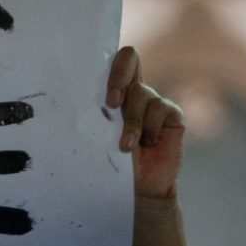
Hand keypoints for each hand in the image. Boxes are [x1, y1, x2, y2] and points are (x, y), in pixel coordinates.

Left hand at [105, 46, 183, 200]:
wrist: (139, 188)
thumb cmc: (113, 162)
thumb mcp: (99, 137)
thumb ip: (95, 116)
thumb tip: (73, 102)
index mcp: (114, 91)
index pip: (111, 59)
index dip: (108, 63)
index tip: (99, 88)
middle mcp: (135, 90)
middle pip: (129, 57)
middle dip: (117, 79)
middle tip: (111, 105)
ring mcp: (154, 101)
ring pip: (141, 93)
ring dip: (132, 123)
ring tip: (126, 147)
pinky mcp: (171, 114)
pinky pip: (159, 108)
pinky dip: (149, 128)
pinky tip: (148, 144)